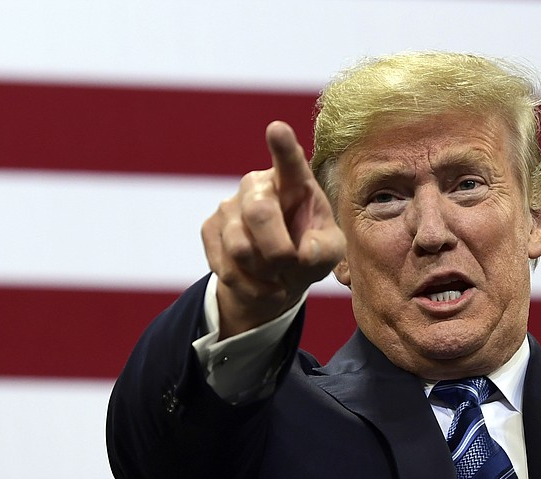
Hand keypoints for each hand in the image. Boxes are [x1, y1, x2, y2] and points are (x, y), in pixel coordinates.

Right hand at [201, 121, 344, 337]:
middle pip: (259, 213)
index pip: (289, 162)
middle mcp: (258, 186)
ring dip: (264, 272)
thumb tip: (304, 252)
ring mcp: (230, 205)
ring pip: (240, 246)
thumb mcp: (330, 252)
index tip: (277, 129)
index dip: (283, 146)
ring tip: (277, 274)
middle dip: (278, 250)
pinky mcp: (210, 229)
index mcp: (294, 183)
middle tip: (289, 263)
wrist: (276, 278)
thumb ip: (326, 249)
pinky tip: (262, 283)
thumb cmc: (309, 253)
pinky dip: (250, 286)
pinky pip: (227, 267)